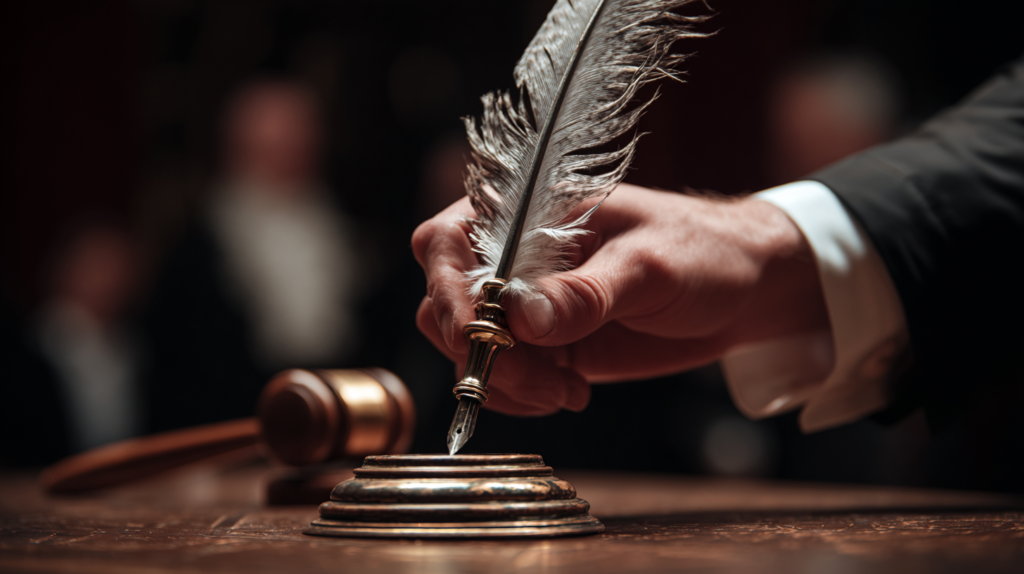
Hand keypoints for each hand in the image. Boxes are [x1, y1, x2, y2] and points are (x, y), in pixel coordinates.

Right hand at [412, 184, 828, 415]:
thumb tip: (523, 319)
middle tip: (537, 378)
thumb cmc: (702, 252)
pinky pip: (504, 379)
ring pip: (469, 350)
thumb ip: (587, 293)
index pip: (450, 241)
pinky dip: (522, 398)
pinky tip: (571, 394)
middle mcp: (516, 259)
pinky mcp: (545, 347)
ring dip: (504, 383)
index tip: (482, 336)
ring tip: (565, 392)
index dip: (448, 289)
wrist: (744, 292)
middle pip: (445, 302)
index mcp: (531, 213)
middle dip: (478, 351)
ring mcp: (527, 307)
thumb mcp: (650, 267)